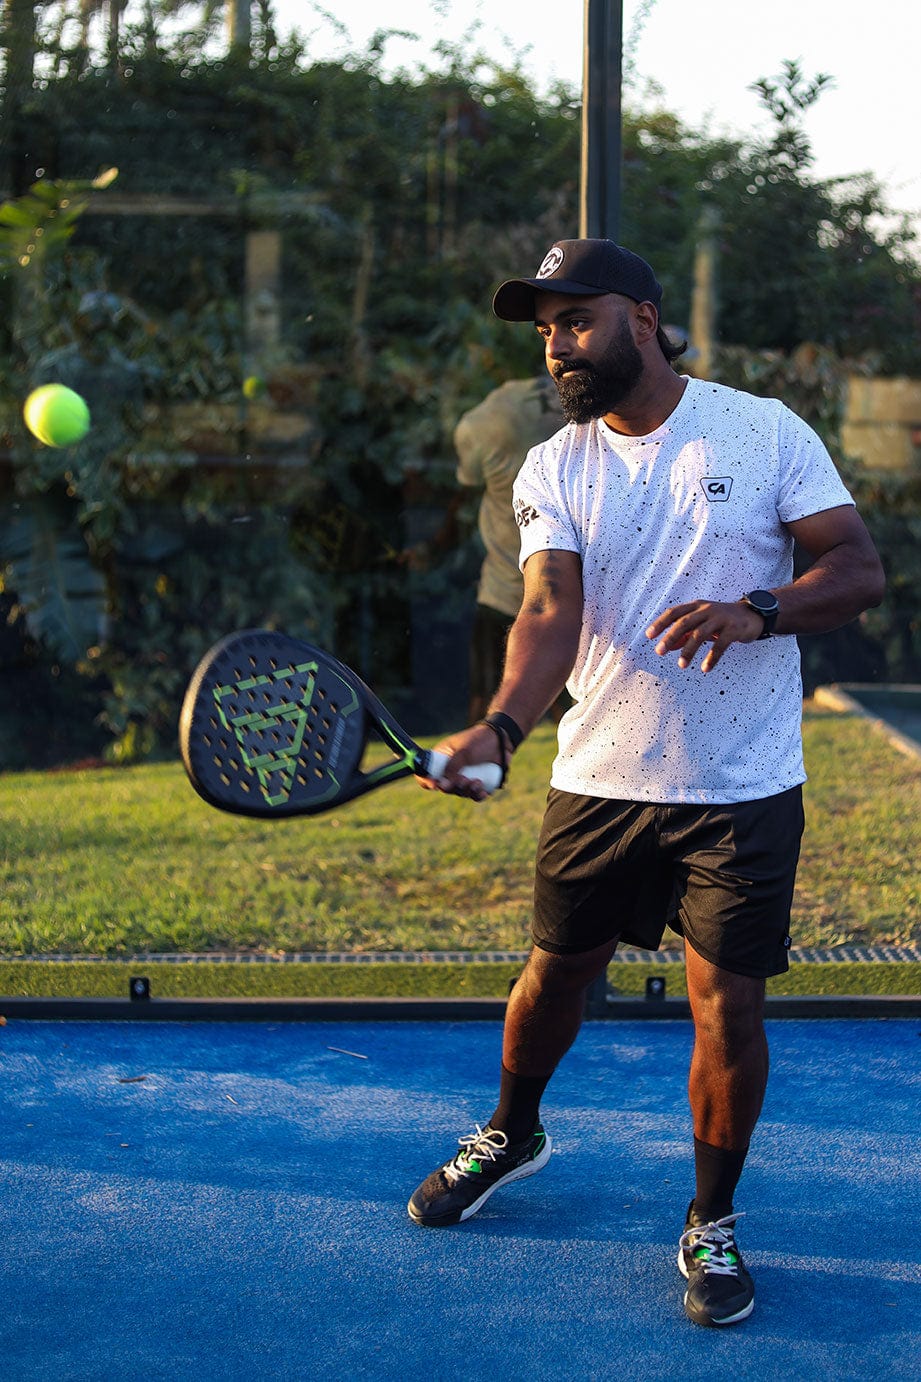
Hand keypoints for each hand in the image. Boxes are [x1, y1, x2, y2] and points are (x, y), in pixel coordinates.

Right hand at [414, 722, 501, 799]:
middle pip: (444, 787)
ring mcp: (464, 777)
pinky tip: (483, 792)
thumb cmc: (479, 740)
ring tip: (477, 782)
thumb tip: (444, 786)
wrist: (501, 740)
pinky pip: (474, 795)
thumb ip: (452, 768)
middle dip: (453, 788)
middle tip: (464, 780)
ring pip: (460, 792)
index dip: (426, 781)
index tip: (435, 785)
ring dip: (467, 791)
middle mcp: (450, 770)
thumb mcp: (463, 751)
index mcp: (441, 759)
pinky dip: (477, 796)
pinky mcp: (477, 783)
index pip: (426, 773)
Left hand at [645, 599, 765, 672]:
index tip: (649, 636)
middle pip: (684, 622)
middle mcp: (707, 609)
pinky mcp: (734, 629)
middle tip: (660, 652)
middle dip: (670, 637)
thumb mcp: (702, 624)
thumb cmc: (721, 621)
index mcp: (696, 606)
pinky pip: (720, 645)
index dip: (661, 623)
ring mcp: (721, 618)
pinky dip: (711, 658)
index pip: (674, 612)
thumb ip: (685, 635)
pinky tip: (705, 668)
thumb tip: (668, 647)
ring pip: (700, 634)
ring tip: (682, 665)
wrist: (752, 616)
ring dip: (689, 651)